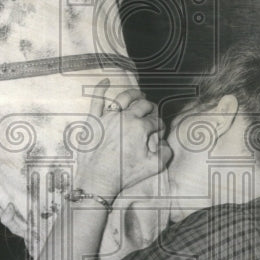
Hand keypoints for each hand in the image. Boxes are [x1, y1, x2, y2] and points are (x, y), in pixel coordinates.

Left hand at [75, 79, 170, 197]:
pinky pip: (96, 99)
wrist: (97, 179)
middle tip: (152, 112)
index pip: (156, 121)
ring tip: (139, 95)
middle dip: (151, 108)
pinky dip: (101, 88)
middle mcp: (125, 118)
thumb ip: (165, 153)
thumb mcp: (152, 167)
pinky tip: (105, 81)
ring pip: (124, 98)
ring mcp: (108, 117)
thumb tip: (165, 143)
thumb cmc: (124, 174)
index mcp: (140, 128)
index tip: (159, 131)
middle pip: (143, 106)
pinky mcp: (93, 120)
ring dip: (134, 94)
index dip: (160, 126)